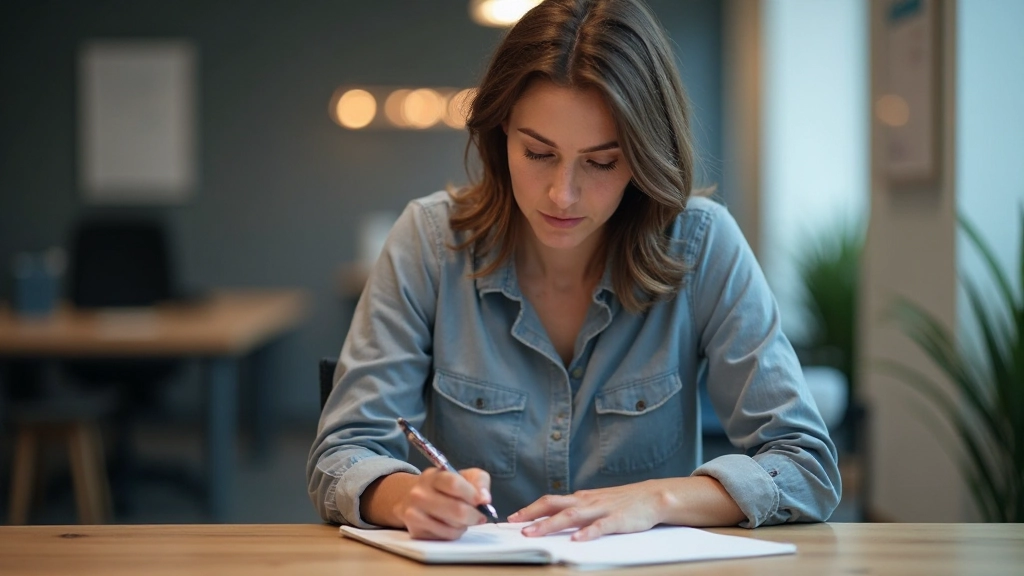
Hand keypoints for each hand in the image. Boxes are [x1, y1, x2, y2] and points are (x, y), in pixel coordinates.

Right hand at [392, 467, 491, 539]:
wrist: (410, 497)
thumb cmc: (444, 486)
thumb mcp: (463, 476)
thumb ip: (478, 481)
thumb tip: (485, 499)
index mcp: (433, 476)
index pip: (454, 484)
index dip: (473, 494)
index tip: (483, 501)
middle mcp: (419, 494)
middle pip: (457, 510)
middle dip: (474, 515)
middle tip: (479, 516)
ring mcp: (414, 515)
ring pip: (453, 528)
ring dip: (464, 525)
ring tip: (461, 518)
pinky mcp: (416, 532)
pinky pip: (446, 538)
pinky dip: (454, 533)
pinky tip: (450, 525)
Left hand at [507, 480, 667, 541]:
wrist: (652, 496)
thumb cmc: (623, 502)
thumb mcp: (596, 502)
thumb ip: (577, 508)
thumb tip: (554, 517)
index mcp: (581, 498)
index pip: (550, 501)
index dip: (531, 509)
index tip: (513, 518)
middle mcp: (587, 501)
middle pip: (554, 505)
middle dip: (533, 515)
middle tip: (515, 525)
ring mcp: (601, 509)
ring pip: (571, 515)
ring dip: (550, 524)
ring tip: (534, 533)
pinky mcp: (617, 519)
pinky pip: (599, 527)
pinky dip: (586, 533)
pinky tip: (576, 540)